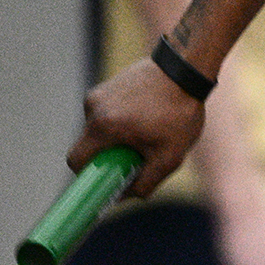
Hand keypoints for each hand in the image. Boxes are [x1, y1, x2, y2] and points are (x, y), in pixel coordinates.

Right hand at [66, 56, 205, 199]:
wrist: (187, 68)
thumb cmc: (180, 112)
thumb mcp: (169, 155)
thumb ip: (145, 182)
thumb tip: (124, 196)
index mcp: (103, 127)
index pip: (76, 161)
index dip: (87, 176)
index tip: (103, 181)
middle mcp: (93, 108)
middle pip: (89, 145)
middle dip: (108, 156)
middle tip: (135, 159)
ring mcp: (99, 94)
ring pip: (99, 128)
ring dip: (117, 137)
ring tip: (148, 132)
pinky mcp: (108, 85)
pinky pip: (107, 113)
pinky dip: (121, 121)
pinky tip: (147, 116)